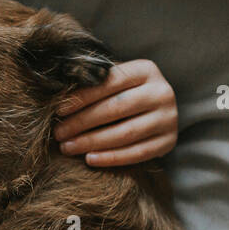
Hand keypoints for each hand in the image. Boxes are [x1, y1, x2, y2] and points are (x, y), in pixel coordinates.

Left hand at [53, 59, 177, 165]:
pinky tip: (89, 159)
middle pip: (116, 108)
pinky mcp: (169, 142)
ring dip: (92, 142)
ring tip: (68, 147)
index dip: (83, 97)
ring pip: (126, 133)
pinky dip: (111, 158)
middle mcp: (162, 92)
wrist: (157, 111)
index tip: (59, 110)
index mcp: (146, 70)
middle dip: (82, 122)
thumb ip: (94, 82)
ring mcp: (168, 118)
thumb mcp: (115, 81)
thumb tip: (60, 92)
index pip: (110, 82)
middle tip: (59, 133)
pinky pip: (137, 153)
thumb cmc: (125, 93)